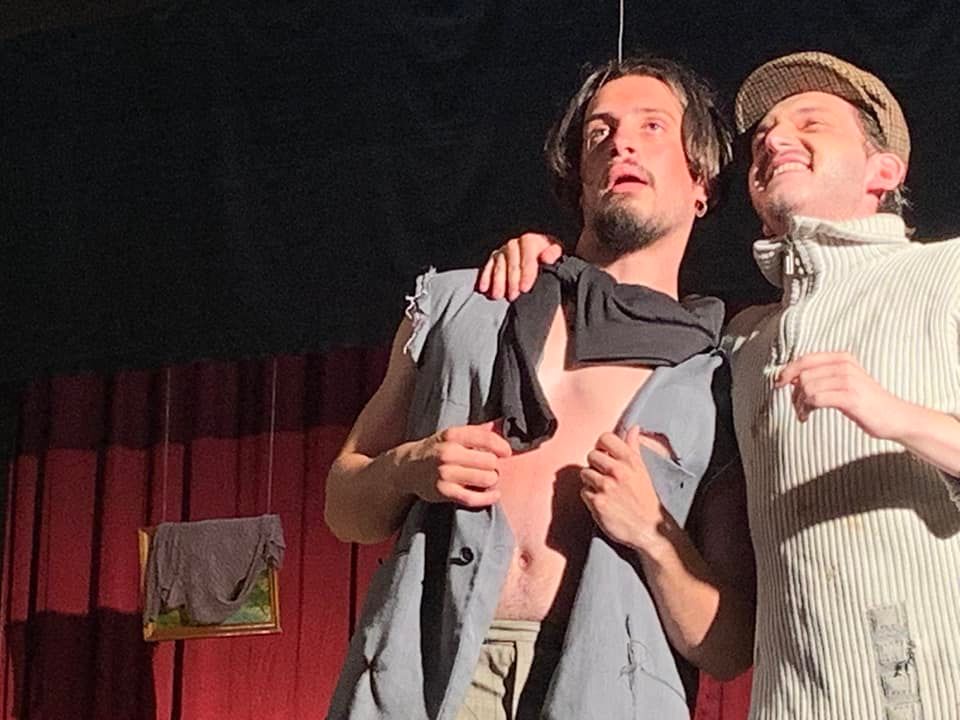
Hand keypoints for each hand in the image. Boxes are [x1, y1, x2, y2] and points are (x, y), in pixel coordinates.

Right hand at [403, 421, 511, 506]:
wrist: (409, 467)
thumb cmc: (437, 449)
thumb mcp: (452, 435)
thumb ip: (476, 433)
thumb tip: (502, 429)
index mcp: (452, 435)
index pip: (486, 438)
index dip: (501, 446)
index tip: (506, 453)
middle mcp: (448, 452)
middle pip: (489, 461)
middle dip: (494, 466)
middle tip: (489, 468)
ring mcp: (445, 472)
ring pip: (486, 479)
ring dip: (491, 480)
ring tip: (486, 479)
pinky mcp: (444, 491)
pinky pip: (474, 497)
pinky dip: (488, 498)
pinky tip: (494, 494)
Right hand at [476, 232, 562, 299]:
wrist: (540, 261)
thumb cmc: (549, 260)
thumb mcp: (557, 256)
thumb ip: (554, 255)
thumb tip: (546, 257)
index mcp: (531, 241)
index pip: (528, 253)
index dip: (526, 272)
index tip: (525, 288)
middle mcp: (515, 244)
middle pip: (511, 260)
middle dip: (511, 280)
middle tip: (513, 296)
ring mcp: (503, 251)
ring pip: (498, 264)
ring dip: (497, 281)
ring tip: (498, 295)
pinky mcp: (494, 259)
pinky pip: (487, 267)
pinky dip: (485, 278)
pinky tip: (484, 289)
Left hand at [580, 427, 670, 553]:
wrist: (649, 529)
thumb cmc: (645, 500)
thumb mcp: (642, 470)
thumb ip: (634, 447)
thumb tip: (634, 428)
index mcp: (630, 460)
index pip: (605, 438)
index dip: (602, 446)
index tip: (605, 455)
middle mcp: (618, 471)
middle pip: (591, 455)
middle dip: (596, 465)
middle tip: (605, 477)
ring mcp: (606, 487)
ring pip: (585, 473)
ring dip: (591, 482)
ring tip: (605, 491)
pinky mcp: (597, 502)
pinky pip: (583, 491)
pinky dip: (590, 497)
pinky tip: (603, 502)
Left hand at [775, 352, 907, 438]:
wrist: (895, 417)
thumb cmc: (865, 402)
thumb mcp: (844, 382)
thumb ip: (822, 376)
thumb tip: (790, 378)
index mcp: (842, 358)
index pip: (805, 359)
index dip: (788, 371)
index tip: (779, 383)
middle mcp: (845, 366)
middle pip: (803, 374)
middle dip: (794, 392)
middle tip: (797, 406)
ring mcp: (849, 381)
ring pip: (807, 387)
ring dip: (799, 403)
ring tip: (803, 413)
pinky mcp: (850, 397)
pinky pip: (816, 398)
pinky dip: (806, 409)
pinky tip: (807, 416)